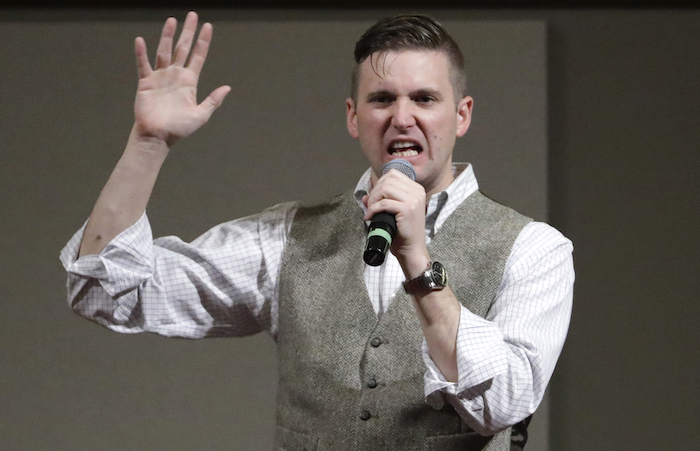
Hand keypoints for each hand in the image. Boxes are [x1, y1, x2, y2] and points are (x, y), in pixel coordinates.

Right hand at [133, 11, 230, 146]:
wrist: (158, 137)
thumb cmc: (179, 129)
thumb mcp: (200, 115)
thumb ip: (213, 100)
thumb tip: (227, 87)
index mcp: (189, 81)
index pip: (198, 56)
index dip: (203, 41)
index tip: (208, 26)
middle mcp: (175, 75)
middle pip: (182, 48)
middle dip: (188, 32)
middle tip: (192, 15)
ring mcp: (160, 77)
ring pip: (164, 51)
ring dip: (167, 36)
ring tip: (172, 20)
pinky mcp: (145, 82)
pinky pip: (143, 65)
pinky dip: (141, 53)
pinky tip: (140, 40)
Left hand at [363, 169, 429, 277]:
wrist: (412, 249)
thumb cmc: (403, 232)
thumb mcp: (392, 213)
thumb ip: (380, 201)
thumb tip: (364, 197)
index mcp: (416, 189)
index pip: (393, 174)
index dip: (379, 183)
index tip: (374, 197)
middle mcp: (417, 192)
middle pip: (388, 180)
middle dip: (374, 192)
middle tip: (370, 206)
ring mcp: (414, 200)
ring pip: (385, 188)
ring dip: (373, 199)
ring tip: (371, 210)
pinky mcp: (407, 209)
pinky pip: (384, 203)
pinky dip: (374, 209)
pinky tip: (370, 217)